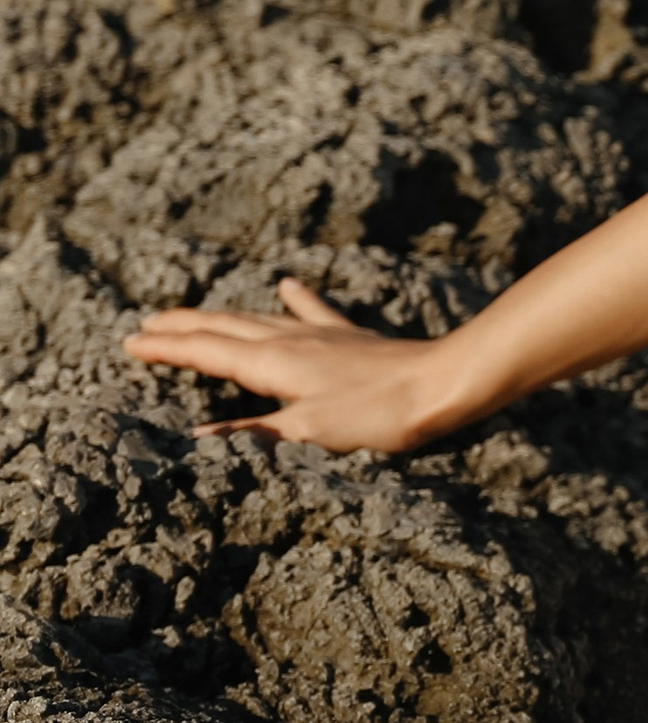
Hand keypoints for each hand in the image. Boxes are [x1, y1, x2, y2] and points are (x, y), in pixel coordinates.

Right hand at [123, 278, 464, 454]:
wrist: (441, 383)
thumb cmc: (377, 413)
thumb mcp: (310, 433)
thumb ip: (254, 433)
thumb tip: (198, 438)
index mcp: (272, 362)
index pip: (205, 352)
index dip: (166, 348)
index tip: (129, 341)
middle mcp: (290, 339)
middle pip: (222, 327)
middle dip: (182, 326)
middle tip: (146, 323)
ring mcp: (320, 335)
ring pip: (256, 318)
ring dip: (221, 316)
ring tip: (194, 312)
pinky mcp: (349, 338)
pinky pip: (312, 312)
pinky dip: (295, 299)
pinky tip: (287, 284)